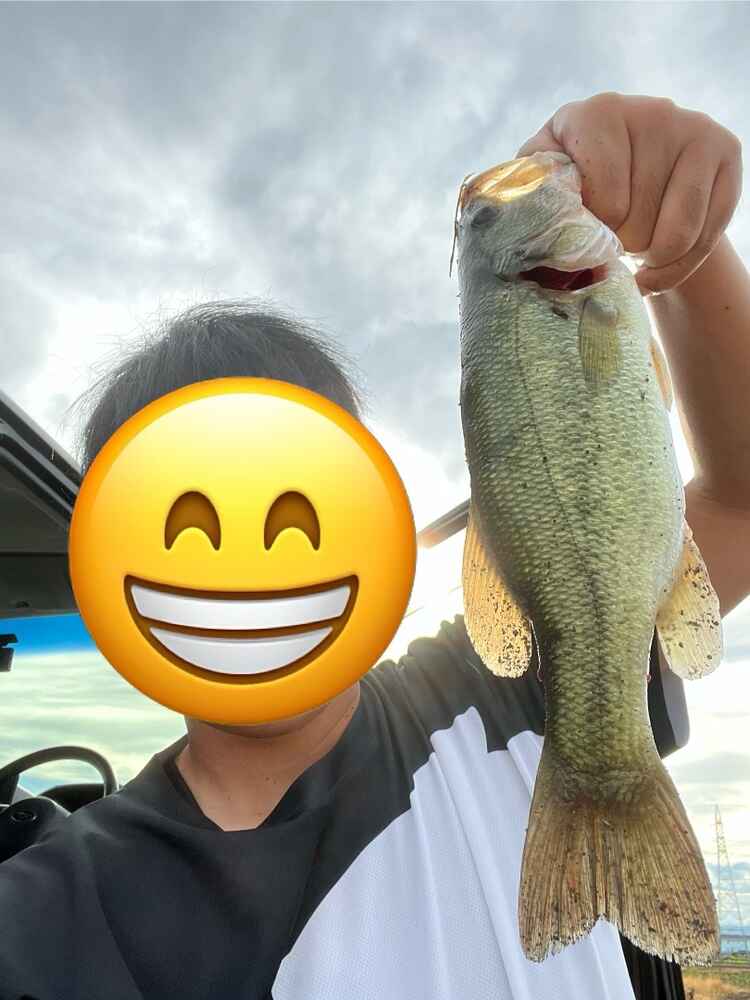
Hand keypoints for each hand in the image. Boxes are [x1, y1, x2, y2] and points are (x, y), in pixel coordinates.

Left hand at [515, 92, 741, 295]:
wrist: (633, 189)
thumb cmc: (575, 192)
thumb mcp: (544, 189)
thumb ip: (529, 197)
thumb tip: (505, 223)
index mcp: (592, 114)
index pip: (604, 198)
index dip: (594, 230)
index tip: (584, 228)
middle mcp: (648, 110)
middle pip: (635, 221)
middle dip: (618, 245)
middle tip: (609, 238)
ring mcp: (691, 128)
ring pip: (674, 236)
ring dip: (649, 259)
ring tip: (632, 249)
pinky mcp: (725, 152)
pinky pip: (704, 237)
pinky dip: (675, 268)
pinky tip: (656, 262)